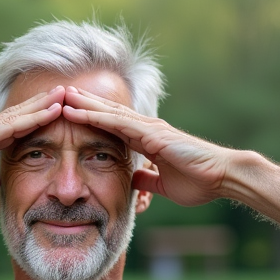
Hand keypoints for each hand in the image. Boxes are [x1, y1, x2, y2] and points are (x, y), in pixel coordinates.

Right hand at [0, 86, 64, 210]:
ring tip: (64, 94)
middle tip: (66, 92)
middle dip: (42, 104)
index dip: (33, 118)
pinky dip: (31, 118)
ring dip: (42, 105)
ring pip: (17, 116)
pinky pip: (9, 128)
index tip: (53, 111)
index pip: (12, 128)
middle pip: (18, 116)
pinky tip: (49, 112)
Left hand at [60, 86, 238, 206]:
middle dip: (82, 104)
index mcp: (146, 140)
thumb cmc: (199, 181)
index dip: (91, 118)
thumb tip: (134, 179)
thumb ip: (147, 179)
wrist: (221, 178)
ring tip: (60, 95)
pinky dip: (95, 115)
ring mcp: (148, 128)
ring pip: (108, 112)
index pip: (112, 126)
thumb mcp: (163, 184)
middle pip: (107, 112)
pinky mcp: (151, 133)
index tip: (69, 114)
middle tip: (57, 94)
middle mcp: (145, 129)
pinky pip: (117, 123)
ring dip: (82, 103)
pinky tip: (77, 111)